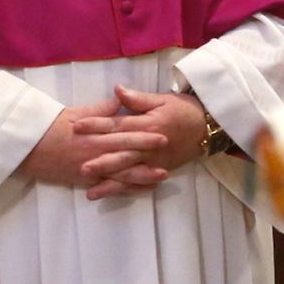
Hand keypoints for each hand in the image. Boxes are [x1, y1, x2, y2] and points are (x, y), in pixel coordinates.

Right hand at [20, 95, 168, 200]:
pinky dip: (125, 188)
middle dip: (147, 148)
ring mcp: (90, 166)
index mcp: (92, 132)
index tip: (160, 128)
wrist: (26, 146)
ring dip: (143, 173)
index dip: (142, 131)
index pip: (121, 130)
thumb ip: (98, 110)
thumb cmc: (47, 127)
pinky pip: (108, 185)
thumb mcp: (73, 114)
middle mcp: (94, 149)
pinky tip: (140, 189)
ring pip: (121, 172)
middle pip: (125, 149)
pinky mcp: (84, 179)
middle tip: (167, 146)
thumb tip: (118, 100)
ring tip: (162, 174)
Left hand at [72, 85, 206, 198]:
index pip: (117, 125)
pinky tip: (110, 195)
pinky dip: (124, 189)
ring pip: (128, 172)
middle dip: (100, 160)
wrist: (207, 128)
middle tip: (80, 166)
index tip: (76, 126)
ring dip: (110, 181)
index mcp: (146, 125)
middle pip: (121, 153)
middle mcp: (148, 146)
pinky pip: (139, 182)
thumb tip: (117, 89)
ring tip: (91, 188)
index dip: (96, 125)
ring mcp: (153, 161)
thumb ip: (137, 99)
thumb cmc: (183, 110)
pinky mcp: (157, 170)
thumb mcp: (161, 100)